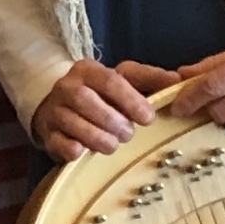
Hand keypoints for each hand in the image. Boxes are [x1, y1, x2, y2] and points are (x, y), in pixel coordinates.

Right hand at [29, 58, 155, 160]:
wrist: (60, 106)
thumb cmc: (100, 95)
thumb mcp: (123, 80)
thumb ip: (150, 79)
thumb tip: (177, 80)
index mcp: (88, 70)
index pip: (110, 81)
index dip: (131, 100)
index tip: (148, 118)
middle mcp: (67, 87)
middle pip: (85, 100)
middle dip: (111, 120)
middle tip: (128, 134)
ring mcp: (54, 111)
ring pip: (71, 121)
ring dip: (96, 136)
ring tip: (112, 145)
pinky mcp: (48, 134)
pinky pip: (57, 142)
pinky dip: (72, 149)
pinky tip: (85, 153)